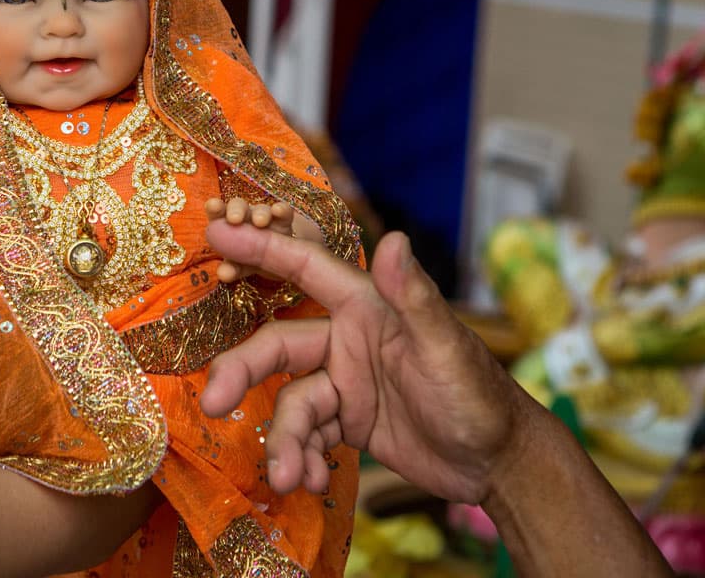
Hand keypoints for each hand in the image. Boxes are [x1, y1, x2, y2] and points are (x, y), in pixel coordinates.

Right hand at [199, 224, 526, 505]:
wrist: (496, 465)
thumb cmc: (480, 396)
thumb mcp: (445, 348)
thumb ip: (414, 297)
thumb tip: (393, 239)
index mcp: (368, 307)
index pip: (305, 268)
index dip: (260, 248)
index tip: (215, 231)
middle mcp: (348, 338)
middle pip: (277, 346)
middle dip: (242, 373)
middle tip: (215, 403)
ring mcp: (344, 381)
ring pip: (289, 400)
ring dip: (283, 439)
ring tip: (288, 476)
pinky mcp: (346, 420)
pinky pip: (305, 434)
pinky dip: (301, 456)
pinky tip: (308, 481)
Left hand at [204, 197, 321, 282]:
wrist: (281, 259)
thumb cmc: (252, 258)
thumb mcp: (241, 266)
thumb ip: (232, 269)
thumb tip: (222, 274)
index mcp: (228, 225)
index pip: (218, 212)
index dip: (215, 207)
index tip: (212, 206)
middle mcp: (245, 216)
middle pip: (239, 205)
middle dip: (236, 209)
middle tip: (234, 219)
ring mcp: (267, 217)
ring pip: (261, 209)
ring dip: (260, 213)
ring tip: (260, 222)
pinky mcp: (285, 220)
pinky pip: (284, 212)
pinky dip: (281, 210)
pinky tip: (279, 210)